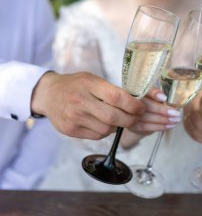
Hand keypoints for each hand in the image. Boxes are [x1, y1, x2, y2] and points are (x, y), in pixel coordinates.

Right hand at [31, 71, 145, 139]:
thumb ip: (111, 90)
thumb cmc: (76, 85)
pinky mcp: (70, 130)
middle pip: (113, 117)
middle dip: (130, 119)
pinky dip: (105, 131)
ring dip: (117, 126)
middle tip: (136, 117)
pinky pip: (97, 136)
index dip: (133, 105)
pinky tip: (103, 123)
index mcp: (88, 84)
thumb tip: (136, 103)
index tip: (141, 107)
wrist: (48, 94)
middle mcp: (80, 101)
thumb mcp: (92, 79)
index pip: (116, 97)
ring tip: (117, 119)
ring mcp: (73, 117)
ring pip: (106, 129)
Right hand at [121, 88, 181, 147]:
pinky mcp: (131, 124)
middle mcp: (129, 99)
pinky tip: (169, 126)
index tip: (164, 98)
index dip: (154, 93)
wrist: (136, 115)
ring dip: (162, 120)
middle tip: (176, 113)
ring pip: (146, 117)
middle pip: (145, 105)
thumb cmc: (149, 101)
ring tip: (175, 120)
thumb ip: (158, 94)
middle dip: (161, 110)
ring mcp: (129, 113)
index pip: (143, 89)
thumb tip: (169, 99)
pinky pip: (145, 127)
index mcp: (135, 88)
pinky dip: (158, 127)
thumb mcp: (153, 95)